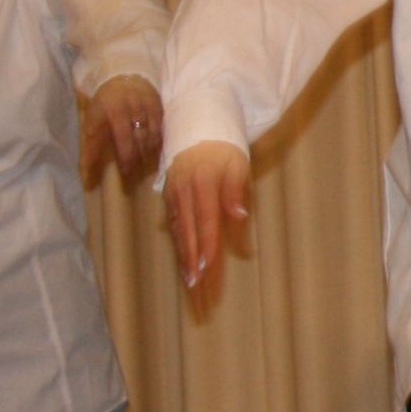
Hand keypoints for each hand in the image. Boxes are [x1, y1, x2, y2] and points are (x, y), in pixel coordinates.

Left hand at [83, 77, 165, 184]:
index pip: (121, 141)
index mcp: (114, 112)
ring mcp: (147, 107)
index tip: (124, 173)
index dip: (124, 158)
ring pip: (150, 135)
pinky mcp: (158, 106)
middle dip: (135, 158)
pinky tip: (154, 151)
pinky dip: (158, 142)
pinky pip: (160, 128)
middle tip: (132, 172)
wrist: (124, 74)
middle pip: (137, 140)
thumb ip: (92, 145)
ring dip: (147, 152)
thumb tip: (87, 171)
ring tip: (143, 164)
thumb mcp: (93, 120)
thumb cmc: (105, 102)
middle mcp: (133, 109)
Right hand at [164, 140, 252, 299]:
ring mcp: (174, 196)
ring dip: (184, 258)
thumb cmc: (225, 147)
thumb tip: (240, 217)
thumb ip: (236, 192)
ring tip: (189, 282)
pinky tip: (184, 261)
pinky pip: (174, 225)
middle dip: (191, 262)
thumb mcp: (237, 164)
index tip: (205, 268)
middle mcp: (183, 193)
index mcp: (202, 184)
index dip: (205, 246)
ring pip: (178, 232)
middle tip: (195, 287)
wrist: (197, 124)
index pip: (205, 222)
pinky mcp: (170, 198)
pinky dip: (179, 245)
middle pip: (187, 233)